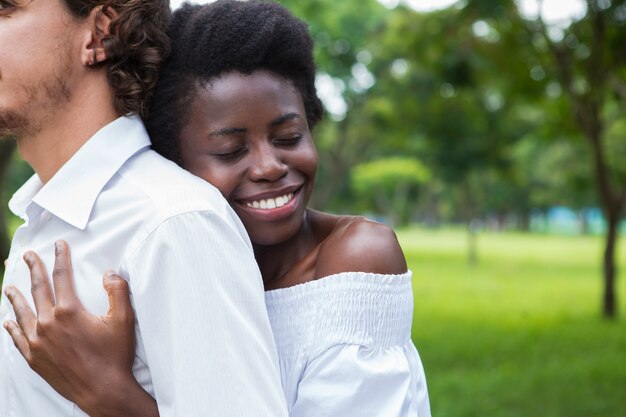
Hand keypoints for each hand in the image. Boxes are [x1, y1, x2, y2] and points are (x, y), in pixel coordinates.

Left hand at [2, 240, 140, 414]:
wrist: (102, 391)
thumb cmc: (115, 355)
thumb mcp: (124, 320)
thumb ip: (118, 291)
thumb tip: (109, 272)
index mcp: (69, 311)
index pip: (62, 276)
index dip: (61, 257)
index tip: (58, 244)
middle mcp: (48, 323)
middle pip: (37, 289)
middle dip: (33, 269)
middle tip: (27, 256)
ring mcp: (38, 342)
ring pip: (22, 313)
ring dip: (15, 297)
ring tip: (8, 287)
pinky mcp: (34, 359)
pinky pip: (17, 338)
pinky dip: (11, 328)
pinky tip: (7, 321)